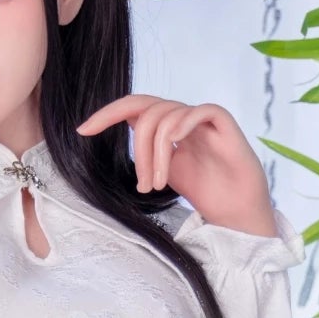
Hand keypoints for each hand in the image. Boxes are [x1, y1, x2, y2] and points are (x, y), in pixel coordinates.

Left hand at [76, 92, 276, 236]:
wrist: (236, 209)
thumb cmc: (203, 191)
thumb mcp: (160, 172)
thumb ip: (141, 154)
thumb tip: (108, 144)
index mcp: (165, 126)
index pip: (132, 108)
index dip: (106, 114)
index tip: (82, 130)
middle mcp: (181, 116)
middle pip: (145, 110)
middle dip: (136, 148)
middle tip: (141, 184)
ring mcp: (201, 116)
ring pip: (164, 117)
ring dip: (155, 155)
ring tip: (157, 186)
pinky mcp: (222, 120)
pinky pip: (196, 112)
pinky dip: (179, 131)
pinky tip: (174, 158)